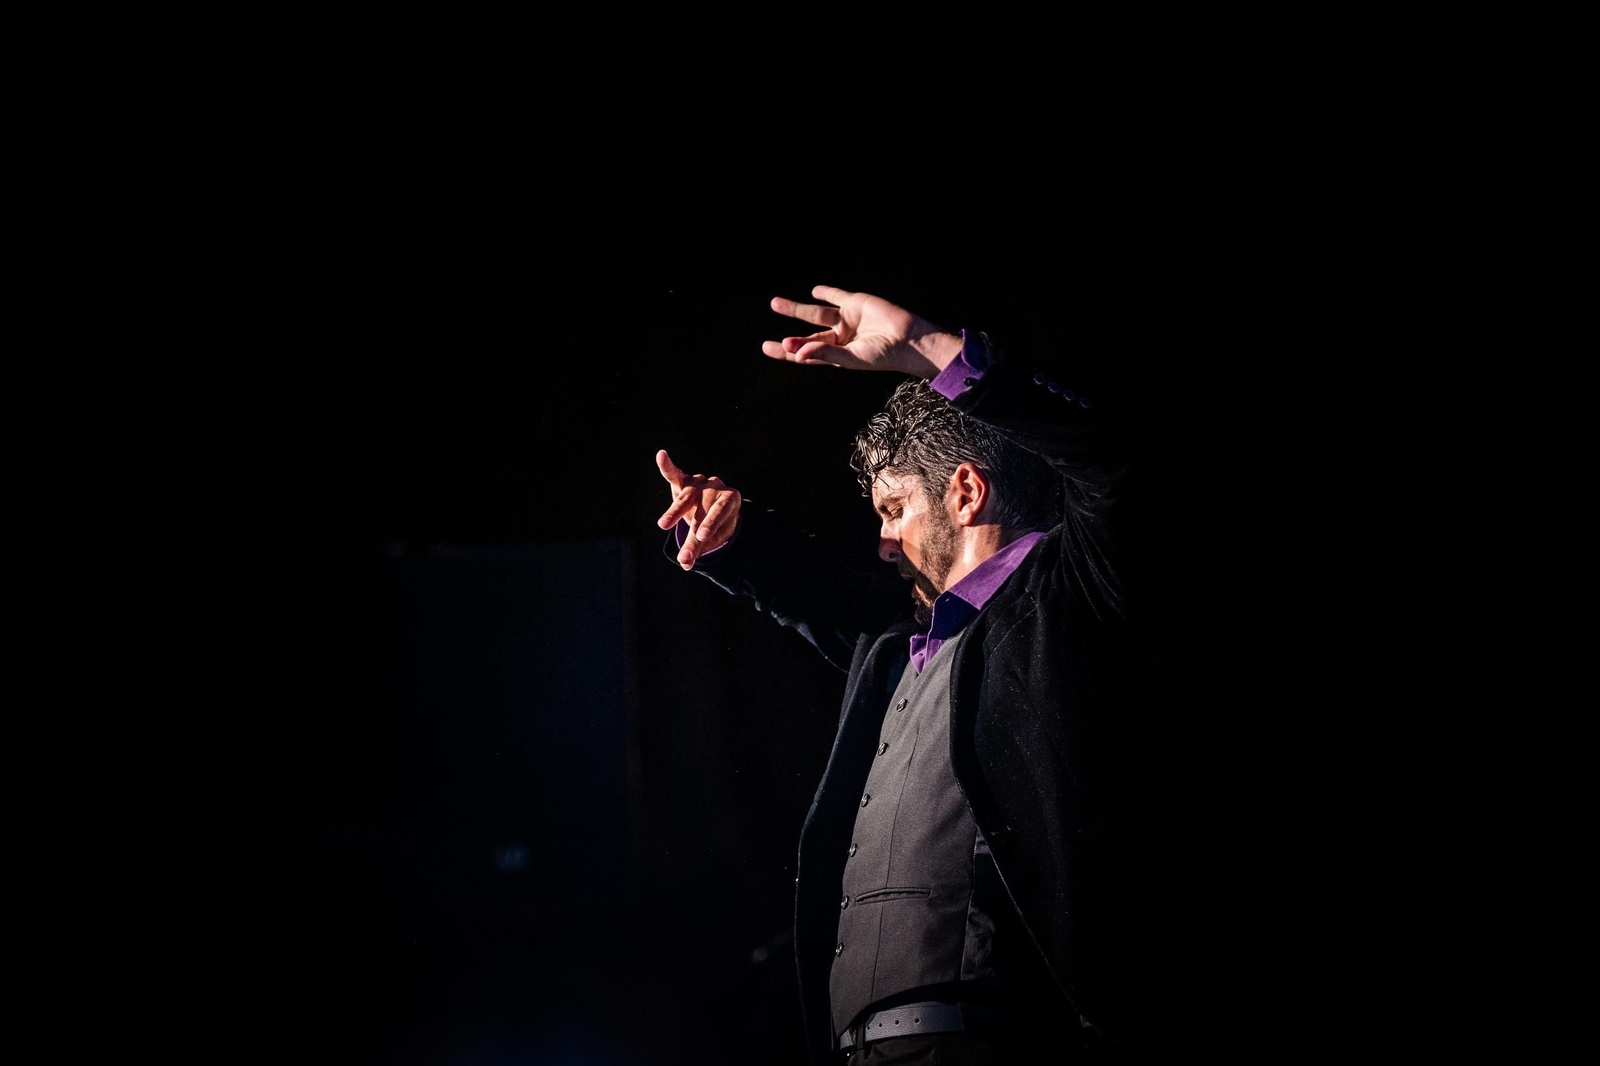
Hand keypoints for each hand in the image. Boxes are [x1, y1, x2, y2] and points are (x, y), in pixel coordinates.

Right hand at [655, 449, 741, 569]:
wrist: (711, 508)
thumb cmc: (712, 524)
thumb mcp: (708, 537)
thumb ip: (696, 548)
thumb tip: (685, 564)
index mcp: (730, 499)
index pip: (719, 512)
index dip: (710, 524)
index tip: (701, 537)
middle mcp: (716, 486)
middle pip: (703, 505)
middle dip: (696, 522)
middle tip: (692, 537)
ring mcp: (699, 482)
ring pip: (687, 495)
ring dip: (676, 510)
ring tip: (664, 525)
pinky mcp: (682, 480)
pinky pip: (674, 473)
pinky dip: (667, 466)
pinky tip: (661, 455)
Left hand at [762, 285, 961, 377]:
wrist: (909, 339)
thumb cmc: (882, 355)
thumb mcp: (850, 358)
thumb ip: (823, 353)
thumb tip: (796, 354)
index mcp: (838, 355)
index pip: (807, 354)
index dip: (788, 352)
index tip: (768, 347)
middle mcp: (840, 338)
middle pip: (808, 336)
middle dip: (789, 338)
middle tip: (767, 343)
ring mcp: (848, 320)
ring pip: (816, 315)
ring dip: (796, 309)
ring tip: (776, 304)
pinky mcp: (857, 303)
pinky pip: (837, 296)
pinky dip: (826, 292)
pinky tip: (814, 291)